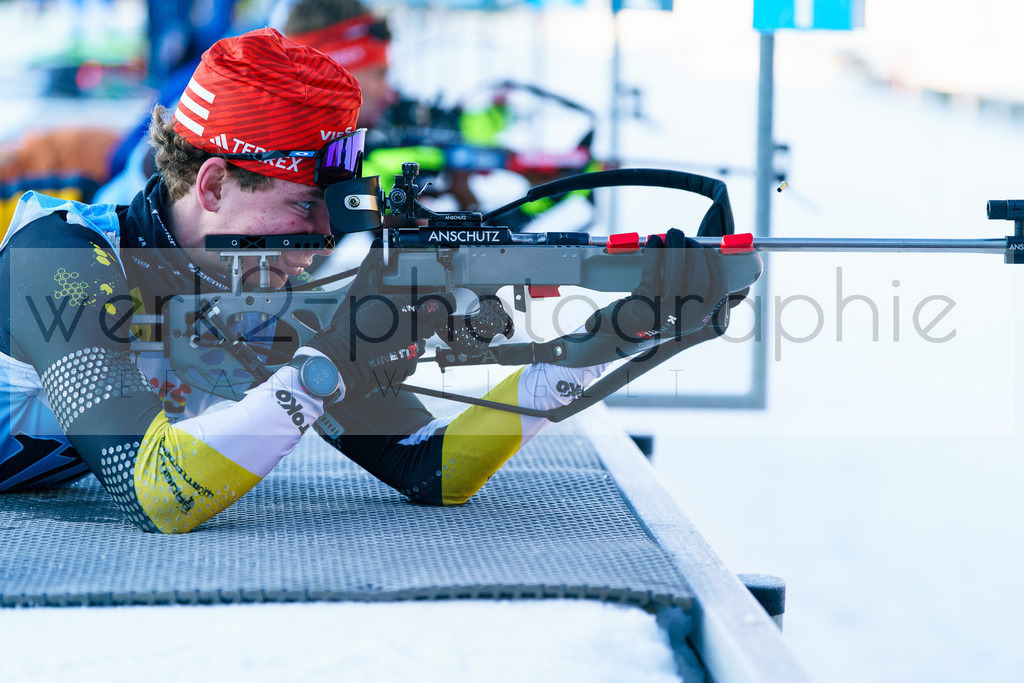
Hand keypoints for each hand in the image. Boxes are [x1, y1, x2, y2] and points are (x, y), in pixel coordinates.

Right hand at [308, 243, 444, 398]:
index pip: (442, 302)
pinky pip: (412, 357)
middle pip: (431, 322)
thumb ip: (371, 268)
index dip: (447, 299)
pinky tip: (387, 351)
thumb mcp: (359, 292)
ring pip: (421, 341)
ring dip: (411, 338)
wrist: (341, 360)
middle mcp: (415, 328)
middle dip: (421, 320)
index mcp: (407, 307)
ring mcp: (414, 349)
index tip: (448, 298)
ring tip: (389, 338)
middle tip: (401, 321)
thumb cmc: (349, 327)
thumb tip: (375, 247)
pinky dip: (403, 354)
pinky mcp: (410, 366)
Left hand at [589, 228, 729, 342]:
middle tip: (686, 238)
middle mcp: (687, 322)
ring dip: (675, 248)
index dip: (716, 268)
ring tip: (672, 234)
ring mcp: (665, 318)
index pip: (719, 294)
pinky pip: (651, 276)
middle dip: (695, 253)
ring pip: (676, 276)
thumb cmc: (655, 311)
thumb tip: (722, 266)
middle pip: (700, 282)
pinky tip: (654, 242)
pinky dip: (654, 255)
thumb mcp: (681, 307)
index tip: (708, 250)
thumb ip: (699, 291)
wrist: (623, 331)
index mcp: (700, 321)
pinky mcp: (644, 310)